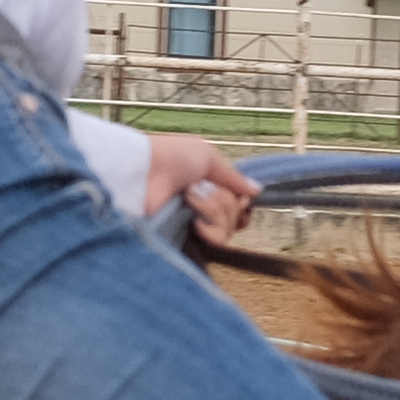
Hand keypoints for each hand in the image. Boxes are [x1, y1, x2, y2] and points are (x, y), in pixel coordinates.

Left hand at [139, 133, 261, 246]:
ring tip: (190, 197)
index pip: (239, 207)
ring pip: (228, 229)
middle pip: (237, 217)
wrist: (143, 172)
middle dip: (223, 200)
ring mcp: (193, 227)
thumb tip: (257, 190)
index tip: (238, 194)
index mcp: (208, 189)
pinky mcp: (185, 241)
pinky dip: (210, 228)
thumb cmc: (169, 157)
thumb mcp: (207, 157)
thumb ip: (233, 176)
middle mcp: (203, 210)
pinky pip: (216, 242)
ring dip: (214, 208)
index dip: (242, 203)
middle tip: (200, 188)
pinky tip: (194, 220)